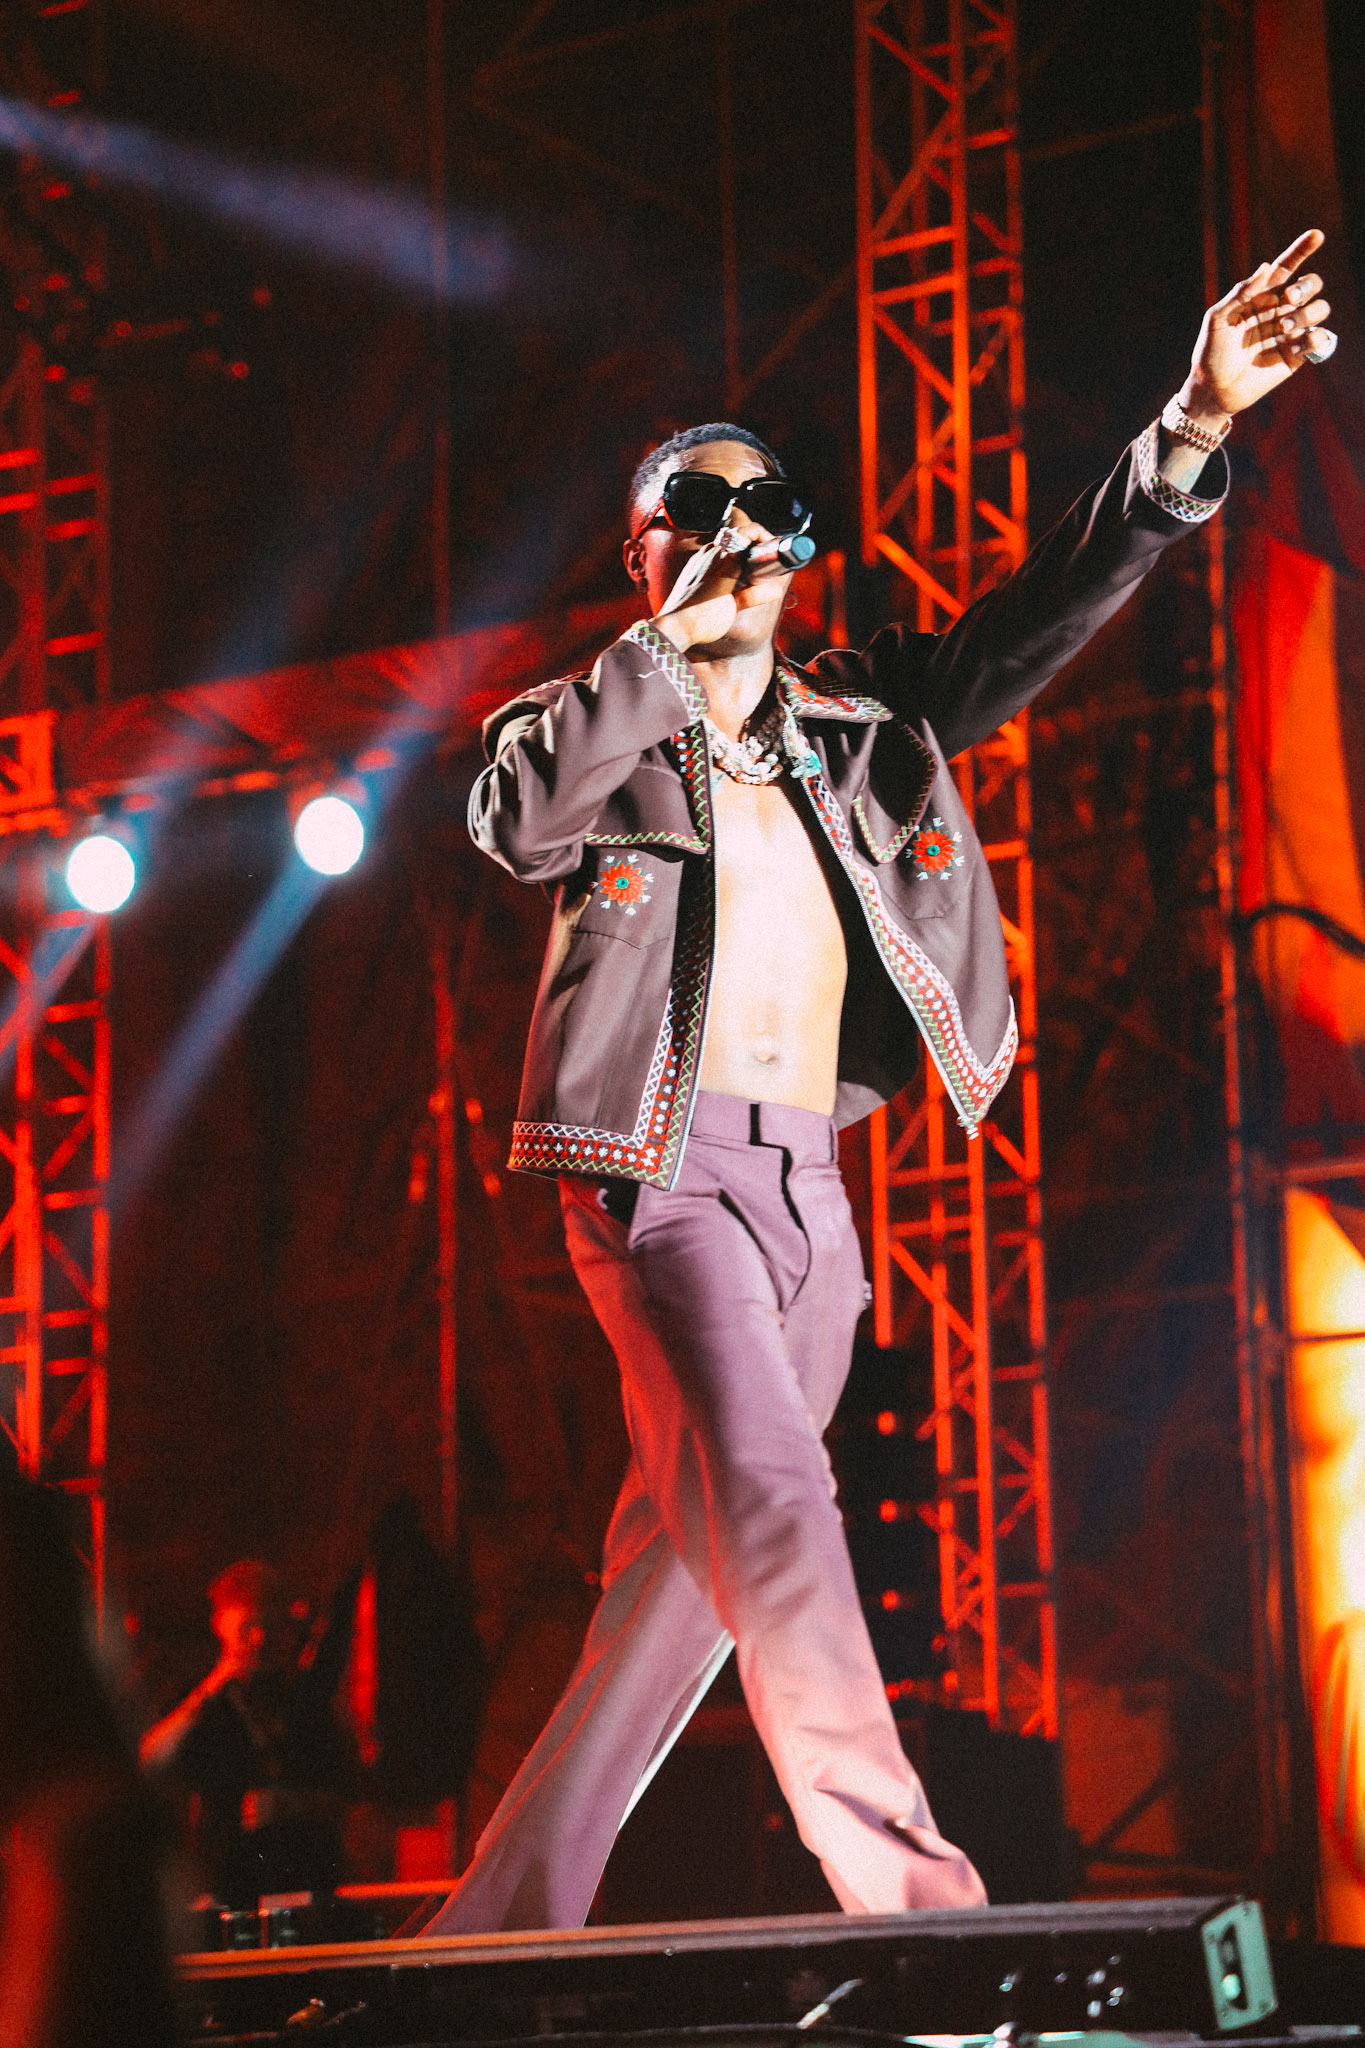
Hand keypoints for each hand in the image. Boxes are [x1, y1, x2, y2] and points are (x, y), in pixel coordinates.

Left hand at [653, 530, 786, 654]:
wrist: (674, 627)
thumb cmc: (702, 619)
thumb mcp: (733, 608)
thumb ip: (752, 595)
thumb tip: (773, 589)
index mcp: (724, 558)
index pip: (748, 532)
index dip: (762, 536)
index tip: (770, 545)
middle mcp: (710, 552)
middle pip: (738, 537)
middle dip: (752, 547)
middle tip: (762, 563)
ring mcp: (699, 558)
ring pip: (725, 546)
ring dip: (738, 554)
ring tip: (746, 573)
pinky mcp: (692, 566)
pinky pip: (712, 555)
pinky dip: (724, 561)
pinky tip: (727, 579)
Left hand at [1178, 229, 1332, 426]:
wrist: (1213, 390)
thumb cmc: (1210, 352)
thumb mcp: (1216, 319)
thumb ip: (1239, 293)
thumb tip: (1266, 268)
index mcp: (1261, 297)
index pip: (1285, 267)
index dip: (1302, 249)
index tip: (1317, 234)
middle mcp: (1279, 310)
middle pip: (1310, 285)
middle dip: (1306, 285)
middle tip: (1288, 298)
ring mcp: (1289, 332)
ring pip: (1319, 309)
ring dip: (1307, 313)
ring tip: (1284, 327)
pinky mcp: (1296, 355)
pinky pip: (1320, 339)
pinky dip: (1315, 338)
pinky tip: (1297, 345)